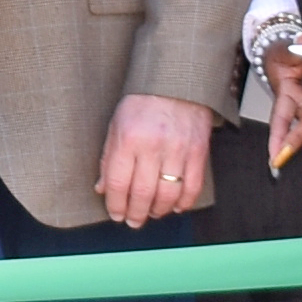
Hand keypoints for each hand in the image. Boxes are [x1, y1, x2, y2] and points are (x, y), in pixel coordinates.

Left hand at [96, 92, 217, 227]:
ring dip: (158, 210)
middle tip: (133, 221)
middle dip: (136, 213)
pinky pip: (192, 186)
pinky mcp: (198, 151)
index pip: (118, 183)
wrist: (176, 80)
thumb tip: (102, 188)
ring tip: (152, 213)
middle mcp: (152, 146)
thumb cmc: (143, 102)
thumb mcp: (116, 125)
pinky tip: (176, 207)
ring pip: (167, 194)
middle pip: (142, 193)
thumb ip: (109, 159)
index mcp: (128, 139)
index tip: (116, 214)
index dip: (115, 204)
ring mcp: (178, 149)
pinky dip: (184, 202)